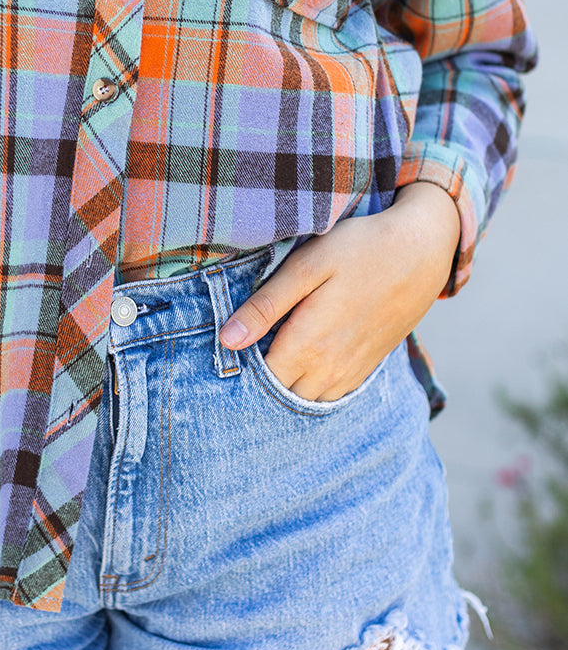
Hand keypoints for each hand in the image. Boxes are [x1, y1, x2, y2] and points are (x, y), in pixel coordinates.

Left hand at [218, 183, 460, 400]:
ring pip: (306, 399)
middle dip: (260, 376)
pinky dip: (312, 385)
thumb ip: (266, 305)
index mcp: (309, 344)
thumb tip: (228, 340)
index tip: (231, 343)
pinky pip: (331, 395)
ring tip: (275, 347)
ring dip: (287, 383)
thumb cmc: (359, 250)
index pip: (259, 378)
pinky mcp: (367, 368)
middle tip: (250, 343)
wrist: (421, 252)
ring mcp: (352, 372)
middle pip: (280, 393)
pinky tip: (305, 356)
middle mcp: (330, 369)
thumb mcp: (306, 267)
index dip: (241, 365)